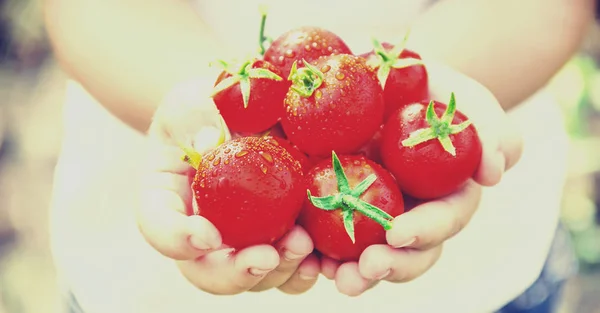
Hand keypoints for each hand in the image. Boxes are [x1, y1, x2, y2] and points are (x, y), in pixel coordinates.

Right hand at [136, 79, 319, 294]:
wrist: (240, 114)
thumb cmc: (208, 109)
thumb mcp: (192, 103)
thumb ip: (196, 119)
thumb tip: (211, 143)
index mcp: (168, 201)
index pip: (160, 229)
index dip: (178, 241)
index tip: (207, 235)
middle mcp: (202, 233)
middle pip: (209, 272)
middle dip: (238, 272)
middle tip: (266, 256)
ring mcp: (242, 241)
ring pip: (255, 278)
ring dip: (280, 272)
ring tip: (302, 246)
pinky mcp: (279, 237)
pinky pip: (291, 266)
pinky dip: (307, 268)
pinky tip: (324, 256)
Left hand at [321, 60, 523, 295]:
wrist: (373, 77)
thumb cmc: (424, 87)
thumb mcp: (459, 96)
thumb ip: (486, 127)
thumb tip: (495, 173)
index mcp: (443, 194)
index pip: (443, 220)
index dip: (425, 232)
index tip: (398, 234)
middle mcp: (410, 213)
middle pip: (408, 253)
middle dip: (391, 265)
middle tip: (366, 268)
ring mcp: (371, 215)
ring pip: (368, 256)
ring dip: (354, 273)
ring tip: (337, 277)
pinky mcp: (333, 210)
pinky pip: (324, 239)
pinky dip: (316, 253)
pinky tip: (303, 253)